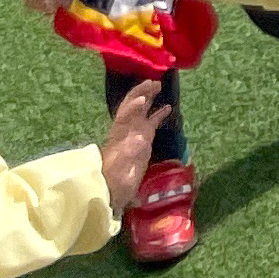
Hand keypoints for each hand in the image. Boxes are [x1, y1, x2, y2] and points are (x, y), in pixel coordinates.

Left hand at [97, 80, 160, 217]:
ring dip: (149, 98)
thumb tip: (141, 137)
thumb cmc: (114, 183)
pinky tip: (168, 107)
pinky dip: (158, 114)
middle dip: (141, 93)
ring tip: (159, 86)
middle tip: (155, 82)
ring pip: (141, 112)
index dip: (133, 105)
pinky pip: (151, 123)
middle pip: (132, 107)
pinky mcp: (143, 143)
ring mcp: (134, 136)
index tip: (144, 98)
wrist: (110, 195)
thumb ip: (129, 154)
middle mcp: (126, 132)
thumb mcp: (121, 170)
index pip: (125, 115)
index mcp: (119, 136)